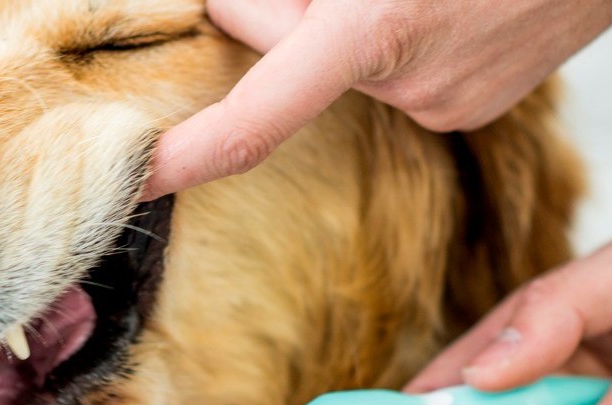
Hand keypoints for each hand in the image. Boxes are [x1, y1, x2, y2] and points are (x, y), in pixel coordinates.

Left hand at [144, 0, 611, 198]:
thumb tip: (227, 8)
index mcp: (382, 29)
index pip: (258, 118)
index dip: (188, 155)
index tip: (136, 179)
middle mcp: (414, 86)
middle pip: (290, 56)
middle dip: (277, 9)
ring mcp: (451, 104)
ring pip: (344, 66)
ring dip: (342, 21)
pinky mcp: (475, 106)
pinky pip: (393, 74)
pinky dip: (389, 40)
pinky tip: (437, 2)